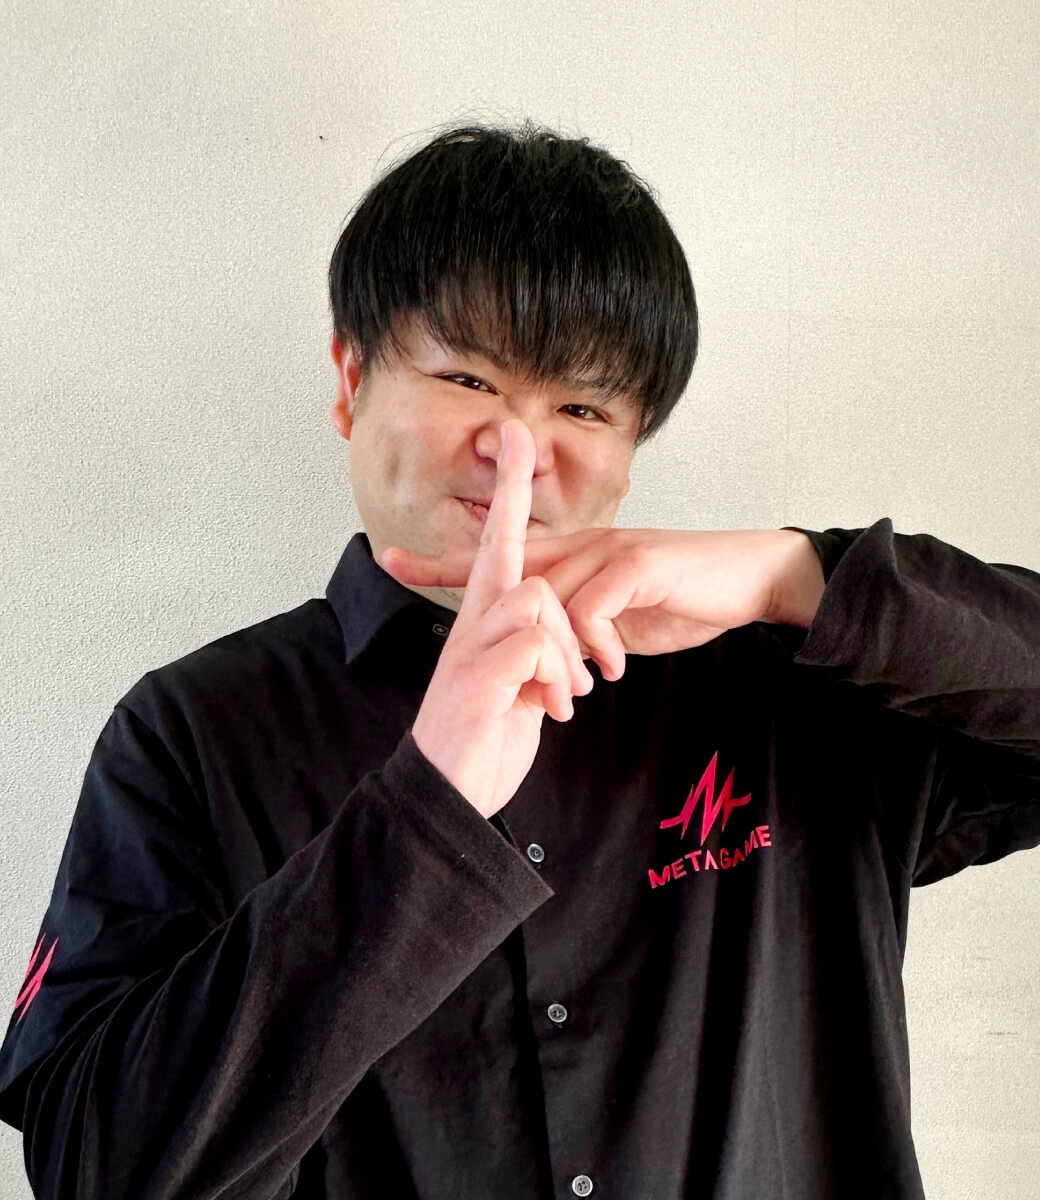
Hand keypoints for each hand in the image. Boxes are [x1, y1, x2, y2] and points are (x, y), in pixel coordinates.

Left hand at [382, 523, 824, 683]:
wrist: (746, 582)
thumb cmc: (682, 599)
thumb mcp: (618, 621)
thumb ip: (579, 631)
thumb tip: (551, 658)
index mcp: (572, 559)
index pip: (499, 557)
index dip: (444, 560)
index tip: (388, 560)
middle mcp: (582, 546)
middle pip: (509, 564)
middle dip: (461, 584)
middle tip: (420, 593)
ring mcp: (609, 550)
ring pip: (551, 596)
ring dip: (555, 652)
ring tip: (570, 694)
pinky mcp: (638, 565)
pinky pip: (595, 606)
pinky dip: (596, 643)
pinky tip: (611, 669)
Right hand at [388, 419, 594, 818]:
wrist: (447, 797)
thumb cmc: (483, 741)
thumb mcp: (514, 688)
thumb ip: (531, 650)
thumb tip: (554, 635)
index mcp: (486, 623)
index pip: (498, 544)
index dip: (509, 492)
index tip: (514, 436)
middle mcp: (472, 626)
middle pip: (509, 551)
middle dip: (517, 506)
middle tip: (530, 517)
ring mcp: (471, 650)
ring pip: (535, 600)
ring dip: (563, 652)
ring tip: (561, 698)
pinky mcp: (478, 680)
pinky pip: (533, 646)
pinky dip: (553, 679)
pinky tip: (547, 711)